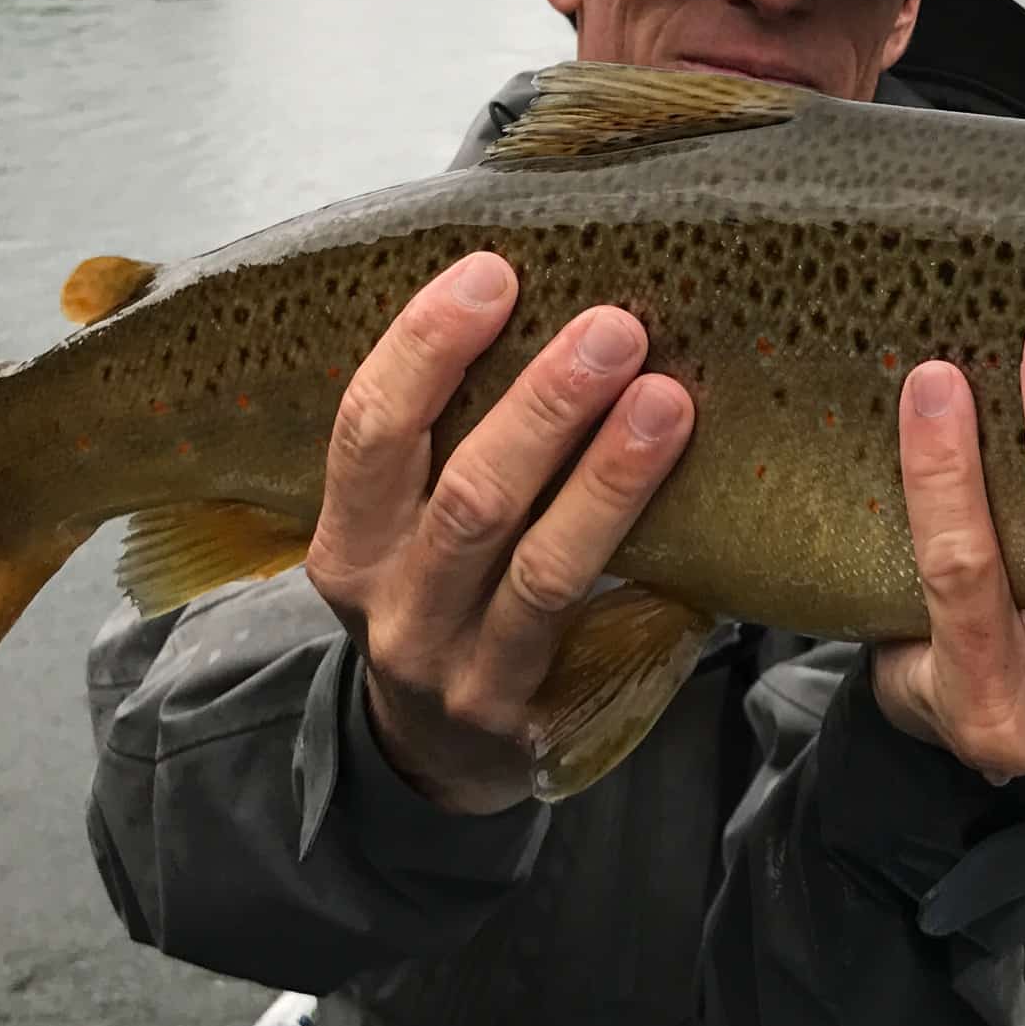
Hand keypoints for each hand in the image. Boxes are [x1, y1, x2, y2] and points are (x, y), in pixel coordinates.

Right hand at [303, 250, 694, 815]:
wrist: (441, 753)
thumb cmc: (444, 592)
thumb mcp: (408, 525)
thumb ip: (446, 436)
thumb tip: (533, 289)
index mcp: (345, 542)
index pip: (367, 431)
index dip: (424, 347)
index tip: (491, 272)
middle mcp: (388, 606)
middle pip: (464, 495)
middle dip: (542, 404)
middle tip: (613, 327)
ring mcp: (458, 667)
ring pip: (537, 566)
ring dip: (606, 475)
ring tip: (664, 400)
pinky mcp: (526, 712)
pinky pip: (589, 625)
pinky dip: (628, 549)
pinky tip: (679, 491)